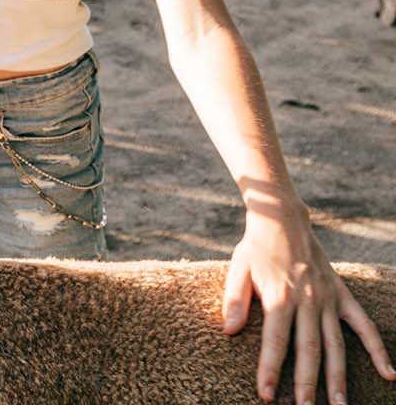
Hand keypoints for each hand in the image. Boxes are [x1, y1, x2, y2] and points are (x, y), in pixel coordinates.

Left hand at [222, 204, 394, 402]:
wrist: (283, 219)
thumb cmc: (257, 248)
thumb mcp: (237, 268)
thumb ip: (234, 300)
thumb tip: (227, 331)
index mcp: (279, 296)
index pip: (275, 341)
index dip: (270, 370)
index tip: (266, 395)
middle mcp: (308, 301)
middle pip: (309, 349)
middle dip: (307, 383)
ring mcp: (329, 299)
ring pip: (337, 345)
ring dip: (339, 377)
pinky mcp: (342, 295)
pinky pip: (364, 325)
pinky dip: (377, 349)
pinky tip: (389, 374)